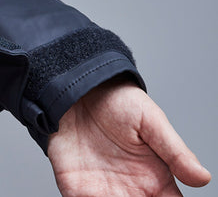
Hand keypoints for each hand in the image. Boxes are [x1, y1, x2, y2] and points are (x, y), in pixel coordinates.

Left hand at [48, 77, 210, 195]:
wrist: (78, 90)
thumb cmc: (116, 100)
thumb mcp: (150, 120)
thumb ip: (174, 150)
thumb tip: (202, 177)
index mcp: (154, 179)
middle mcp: (130, 190)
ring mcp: (102, 191)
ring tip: (113, 196)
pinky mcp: (75, 188)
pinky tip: (92, 196)